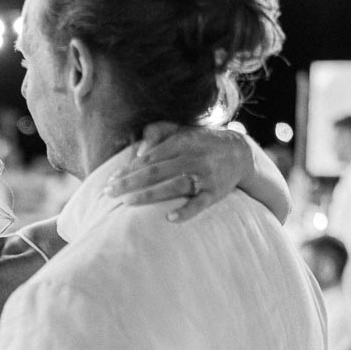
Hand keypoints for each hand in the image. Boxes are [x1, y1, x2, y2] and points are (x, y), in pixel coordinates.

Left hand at [105, 123, 254, 221]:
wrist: (241, 153)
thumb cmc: (203, 143)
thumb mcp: (183, 131)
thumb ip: (160, 132)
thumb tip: (138, 149)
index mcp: (183, 141)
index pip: (150, 157)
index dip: (129, 168)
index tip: (112, 179)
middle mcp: (194, 157)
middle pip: (156, 171)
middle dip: (130, 181)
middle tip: (109, 192)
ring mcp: (206, 176)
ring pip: (174, 186)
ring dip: (149, 195)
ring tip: (127, 202)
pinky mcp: (216, 193)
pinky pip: (200, 204)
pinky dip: (186, 211)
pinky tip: (169, 218)